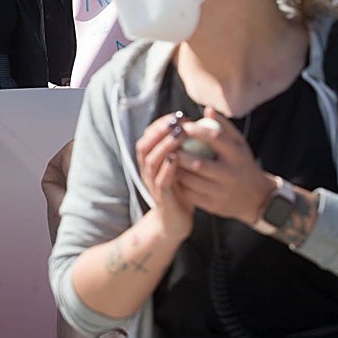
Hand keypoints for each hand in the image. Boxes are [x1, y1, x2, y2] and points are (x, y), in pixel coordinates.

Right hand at [134, 113, 194, 242]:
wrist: (175, 222)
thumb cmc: (180, 191)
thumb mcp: (179, 167)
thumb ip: (182, 149)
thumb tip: (193, 125)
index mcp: (150, 162)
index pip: (148, 137)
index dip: (159, 124)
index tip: (176, 115)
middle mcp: (147, 171)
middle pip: (145, 146)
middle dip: (159, 131)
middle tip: (176, 121)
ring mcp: (152, 185)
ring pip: (151, 161)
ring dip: (164, 146)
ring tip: (178, 135)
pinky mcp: (162, 198)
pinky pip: (161, 181)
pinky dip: (167, 168)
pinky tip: (175, 158)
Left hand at [171, 107, 275, 225]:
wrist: (257, 198)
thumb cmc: (243, 164)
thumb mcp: (240, 145)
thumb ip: (224, 127)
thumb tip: (207, 110)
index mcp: (237, 156)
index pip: (215, 138)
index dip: (197, 131)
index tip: (183, 126)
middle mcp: (230, 175)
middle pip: (198, 163)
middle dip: (180, 153)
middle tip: (168, 145)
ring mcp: (222, 192)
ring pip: (191, 180)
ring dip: (176, 169)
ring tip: (168, 160)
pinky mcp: (214, 206)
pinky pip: (190, 194)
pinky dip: (180, 184)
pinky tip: (174, 175)